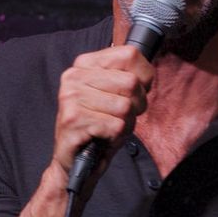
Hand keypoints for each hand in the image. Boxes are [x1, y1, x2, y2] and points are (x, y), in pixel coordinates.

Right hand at [50, 44, 152, 181]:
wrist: (76, 162)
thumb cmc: (101, 126)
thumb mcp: (116, 95)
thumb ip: (128, 77)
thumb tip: (146, 75)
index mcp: (85, 64)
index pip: (130, 54)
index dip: (143, 78)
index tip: (133, 94)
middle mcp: (74, 76)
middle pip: (131, 82)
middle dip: (136, 105)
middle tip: (120, 117)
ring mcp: (71, 97)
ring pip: (124, 106)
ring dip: (125, 124)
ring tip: (110, 128)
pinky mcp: (73, 119)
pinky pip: (115, 126)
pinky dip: (115, 137)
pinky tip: (103, 138)